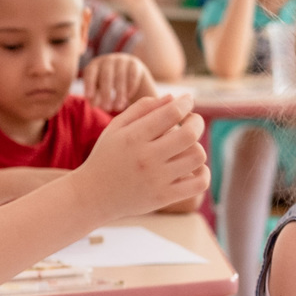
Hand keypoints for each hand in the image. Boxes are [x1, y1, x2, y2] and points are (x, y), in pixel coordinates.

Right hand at [78, 94, 207, 216]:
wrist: (92, 196)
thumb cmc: (106, 156)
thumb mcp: (116, 128)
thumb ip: (142, 108)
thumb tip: (174, 98)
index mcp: (133, 137)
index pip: (172, 113)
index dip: (186, 102)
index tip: (188, 100)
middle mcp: (146, 158)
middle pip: (190, 134)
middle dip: (197, 122)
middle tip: (192, 121)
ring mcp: (156, 180)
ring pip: (197, 156)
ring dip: (197, 146)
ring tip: (187, 146)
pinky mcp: (164, 197)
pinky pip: (199, 183)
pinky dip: (203, 172)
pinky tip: (193, 167)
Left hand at [83, 53, 157, 113]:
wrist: (128, 72)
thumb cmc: (108, 84)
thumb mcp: (99, 90)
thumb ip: (95, 97)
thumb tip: (93, 105)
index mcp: (95, 64)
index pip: (90, 73)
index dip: (89, 84)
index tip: (88, 97)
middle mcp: (108, 60)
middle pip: (106, 76)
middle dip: (106, 93)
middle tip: (107, 108)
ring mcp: (122, 60)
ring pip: (120, 77)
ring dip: (119, 93)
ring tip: (118, 107)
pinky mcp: (134, 63)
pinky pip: (132, 75)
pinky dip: (130, 87)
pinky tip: (128, 97)